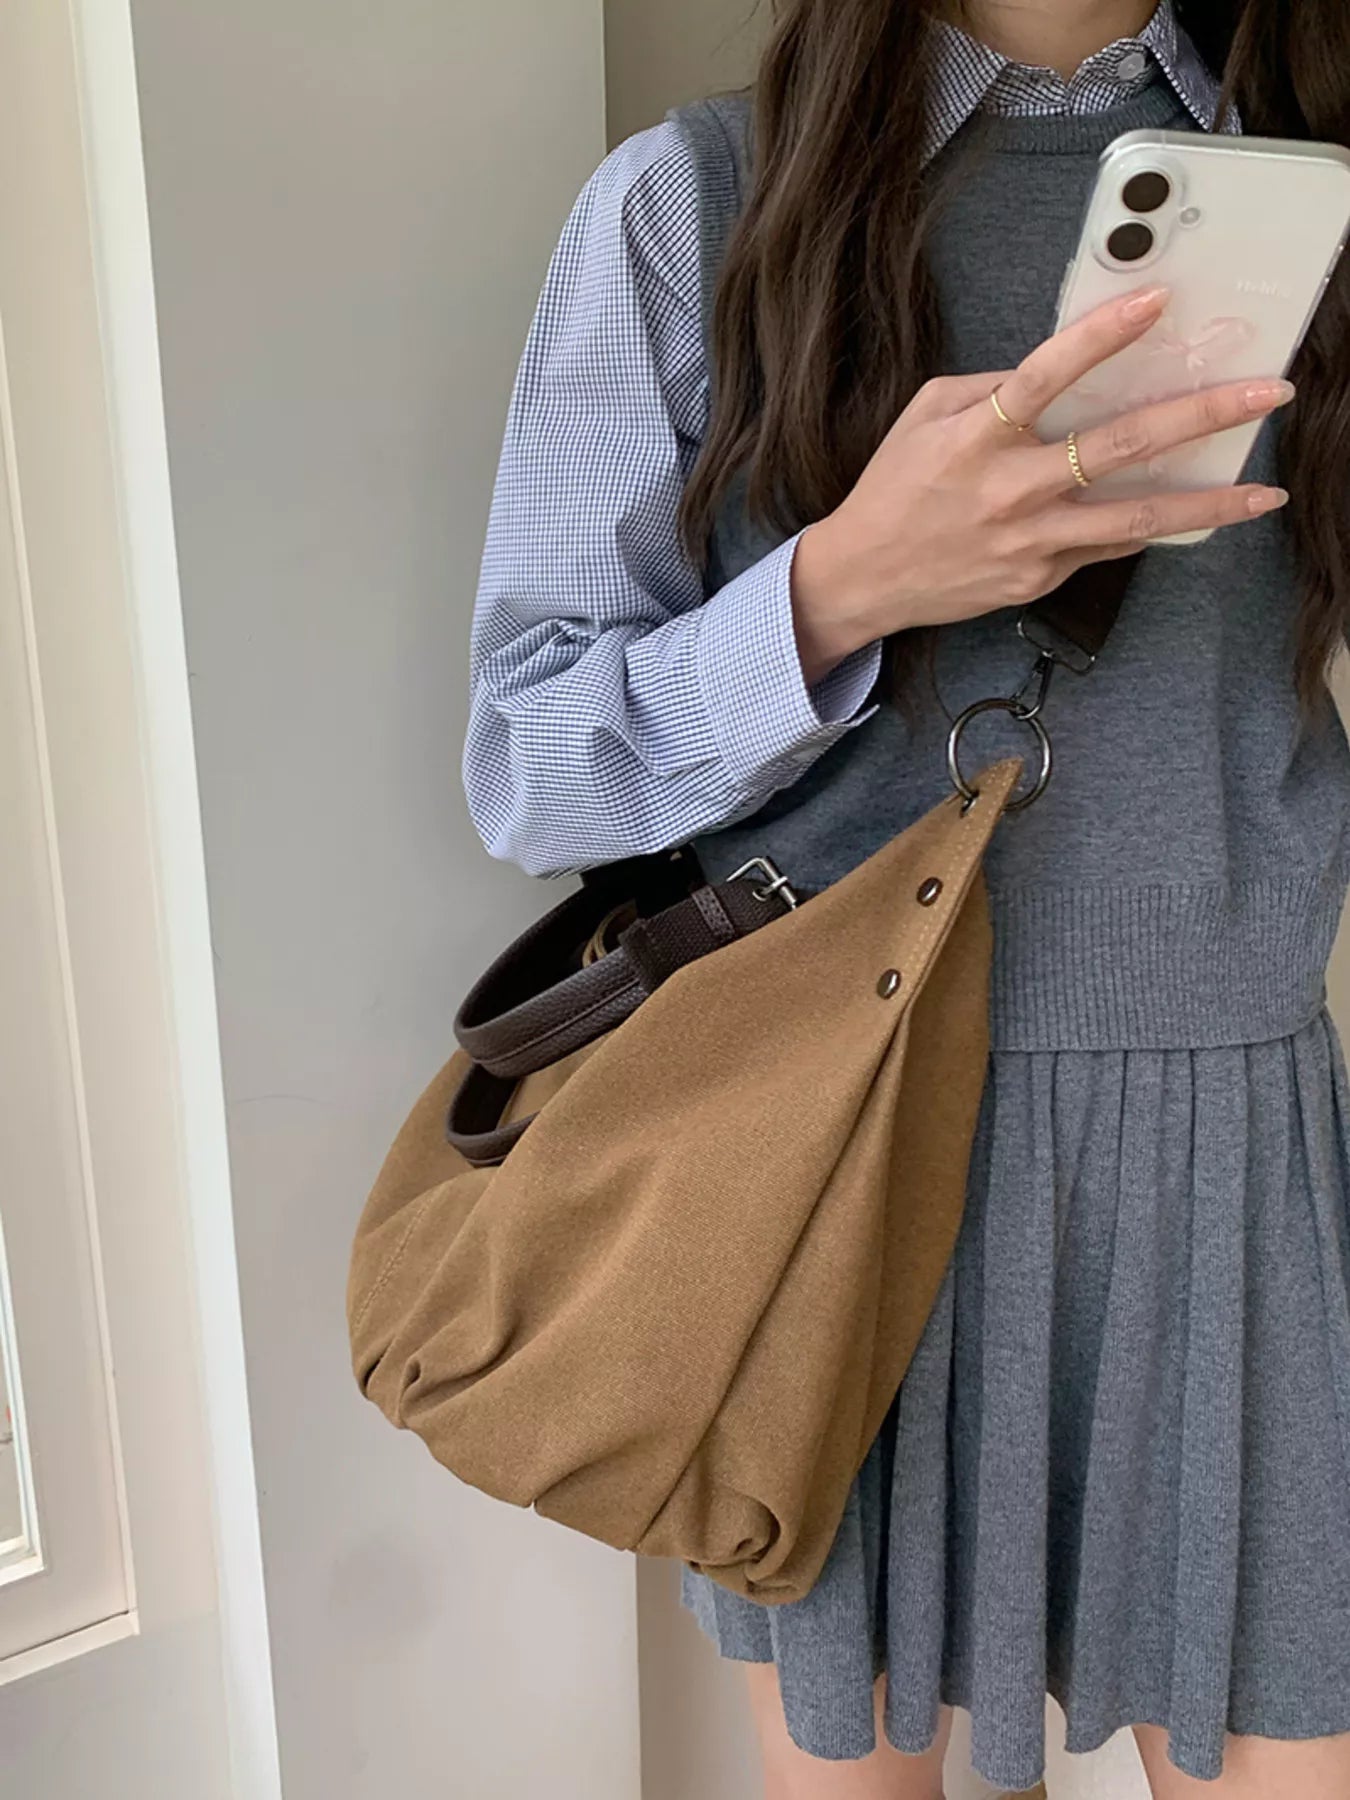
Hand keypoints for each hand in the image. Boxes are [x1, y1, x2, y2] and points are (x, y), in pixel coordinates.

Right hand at [790, 283, 1293, 685]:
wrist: (864, 578)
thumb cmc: (895, 490)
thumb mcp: (924, 416)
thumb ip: (991, 388)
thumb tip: (1059, 376)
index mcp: (974, 436)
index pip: (1044, 377)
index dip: (1100, 337)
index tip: (1155, 303)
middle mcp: (1008, 488)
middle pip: (1117, 448)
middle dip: (1198, 417)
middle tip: (1264, 394)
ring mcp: (1029, 540)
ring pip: (1133, 519)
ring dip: (1206, 505)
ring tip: (1263, 493)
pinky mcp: (1038, 577)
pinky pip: (1104, 547)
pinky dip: (1147, 527)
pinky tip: (1189, 514)